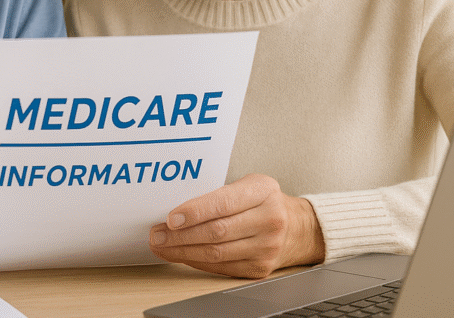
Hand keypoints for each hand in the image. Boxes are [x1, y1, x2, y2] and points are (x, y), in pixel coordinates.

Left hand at [149, 173, 324, 277]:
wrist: (296, 227)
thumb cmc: (262, 201)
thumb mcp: (248, 185)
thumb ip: (218, 193)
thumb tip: (176, 208)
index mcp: (263, 191)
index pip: (224, 203)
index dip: (194, 212)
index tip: (171, 218)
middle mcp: (268, 219)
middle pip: (217, 232)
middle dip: (181, 235)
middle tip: (157, 235)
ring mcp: (266, 247)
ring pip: (216, 253)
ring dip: (183, 251)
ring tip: (163, 246)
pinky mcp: (260, 267)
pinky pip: (221, 267)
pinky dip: (197, 261)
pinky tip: (182, 255)